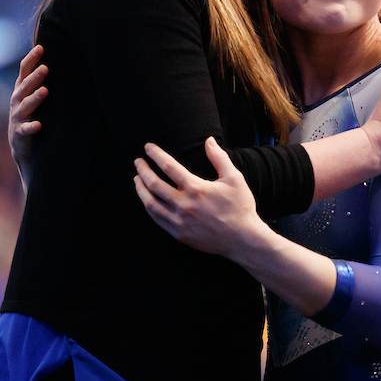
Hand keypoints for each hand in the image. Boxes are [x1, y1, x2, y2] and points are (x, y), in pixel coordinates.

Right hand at [9, 45, 47, 189]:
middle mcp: (17, 102)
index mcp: (21, 90)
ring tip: (45, 91)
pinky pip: (25, 130)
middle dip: (35, 77)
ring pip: (25, 106)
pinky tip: (38, 125)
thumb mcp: (34, 96)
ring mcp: (18, 118)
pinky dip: (31, 127)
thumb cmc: (31, 114)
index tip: (41, 47)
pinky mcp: (20, 134)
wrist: (22, 145)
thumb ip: (40, 80)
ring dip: (35, 98)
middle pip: (25, 87)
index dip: (31, 60)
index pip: (24, 71)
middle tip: (46, 68)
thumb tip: (58, 57)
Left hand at [133, 138, 264, 256]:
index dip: (156, 155)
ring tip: (137, 179)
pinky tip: (147, 200)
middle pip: (154, 184)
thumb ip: (219, 158)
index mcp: (196, 188)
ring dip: (141, 189)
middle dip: (143, 171)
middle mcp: (184, 205)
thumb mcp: (234, 178)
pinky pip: (157, 219)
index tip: (147, 147)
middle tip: (137, 162)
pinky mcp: (179, 234)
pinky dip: (149, 207)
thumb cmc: (240, 207)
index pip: (168, 166)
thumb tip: (209, 140)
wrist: (243, 239)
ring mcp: (179, 221)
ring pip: (151, 204)